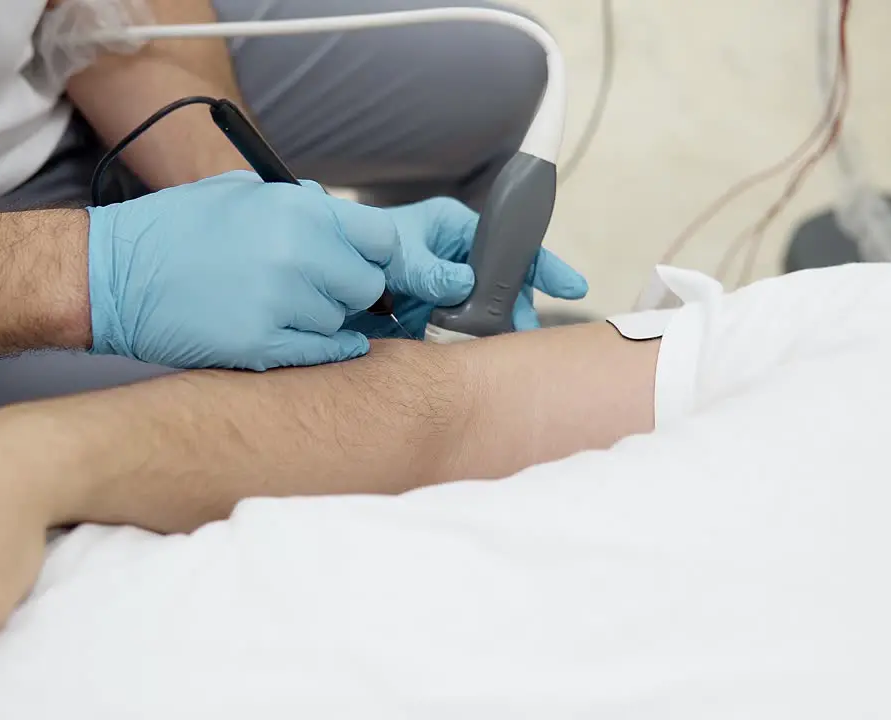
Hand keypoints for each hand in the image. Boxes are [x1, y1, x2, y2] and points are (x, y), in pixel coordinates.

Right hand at [86, 171, 397, 370]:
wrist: (113, 274)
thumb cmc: (176, 229)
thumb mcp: (243, 193)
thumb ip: (302, 207)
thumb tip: (346, 226)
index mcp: (298, 208)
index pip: (382, 239)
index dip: (376, 254)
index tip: (366, 262)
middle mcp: (297, 255)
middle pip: (368, 286)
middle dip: (350, 289)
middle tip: (322, 288)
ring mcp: (280, 304)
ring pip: (341, 322)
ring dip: (322, 318)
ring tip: (278, 304)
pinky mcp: (260, 346)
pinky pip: (320, 353)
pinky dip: (318, 348)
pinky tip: (301, 335)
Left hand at [345, 198, 588, 338]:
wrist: (319, 268)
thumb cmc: (358, 243)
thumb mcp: (396, 249)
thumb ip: (427, 268)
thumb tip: (462, 285)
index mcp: (454, 230)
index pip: (511, 246)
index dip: (543, 266)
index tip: (572, 287)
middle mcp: (454, 260)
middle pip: (503, 287)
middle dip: (517, 310)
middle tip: (525, 335)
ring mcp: (443, 292)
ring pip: (482, 315)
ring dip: (490, 334)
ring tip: (499, 351)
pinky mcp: (428, 319)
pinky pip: (456, 334)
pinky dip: (465, 348)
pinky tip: (472, 359)